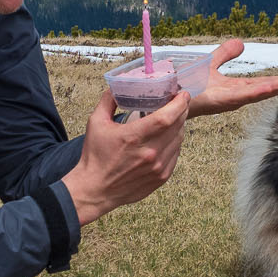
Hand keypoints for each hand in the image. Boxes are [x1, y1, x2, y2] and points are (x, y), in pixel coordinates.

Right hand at [61, 89, 188, 224]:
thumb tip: (116, 87)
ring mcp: (158, 167)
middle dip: (181, 111)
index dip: (179, 103)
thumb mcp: (96, 123)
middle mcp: (150, 153)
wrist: (95, 189)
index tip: (182, 94)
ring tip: (173, 118)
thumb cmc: (95, 157)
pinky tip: (167, 137)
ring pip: (179, 140)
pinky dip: (175, 143)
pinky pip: (176, 154)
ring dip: (179, 126)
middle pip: (178, 126)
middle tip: (179, 102)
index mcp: (134, 137)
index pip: (166, 117)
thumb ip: (108, 101)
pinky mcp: (161, 178)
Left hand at [186, 39, 277, 117]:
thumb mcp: (211, 63)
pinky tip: (274, 87)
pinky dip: (260, 91)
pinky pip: (244, 95)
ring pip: (259, 92)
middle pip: (265, 89)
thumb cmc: (186, 82)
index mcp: (234, 88)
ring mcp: (229, 100)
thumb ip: (226, 54)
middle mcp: (234, 96)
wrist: (169, 90)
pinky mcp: (222, 101)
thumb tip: (242, 43)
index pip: (261, 84)